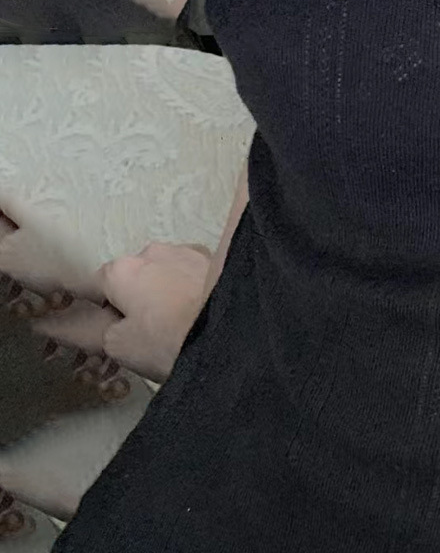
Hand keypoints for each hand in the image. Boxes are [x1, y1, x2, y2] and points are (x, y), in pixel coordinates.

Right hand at [31, 240, 212, 385]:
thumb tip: (47, 322)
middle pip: (128, 280)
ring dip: (158, 296)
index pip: (90, 286)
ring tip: (173, 329)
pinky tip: (195, 312)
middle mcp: (152, 251)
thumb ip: (80, 330)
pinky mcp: (213, 257)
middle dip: (129, 305)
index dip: (92, 311)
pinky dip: (184, 289)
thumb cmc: (171, 339)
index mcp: (122, 269)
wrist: (235, 328)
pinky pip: (186, 273)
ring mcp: (185, 251)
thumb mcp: (117, 344)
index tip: (103, 332)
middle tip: (141, 340)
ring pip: (159, 275)